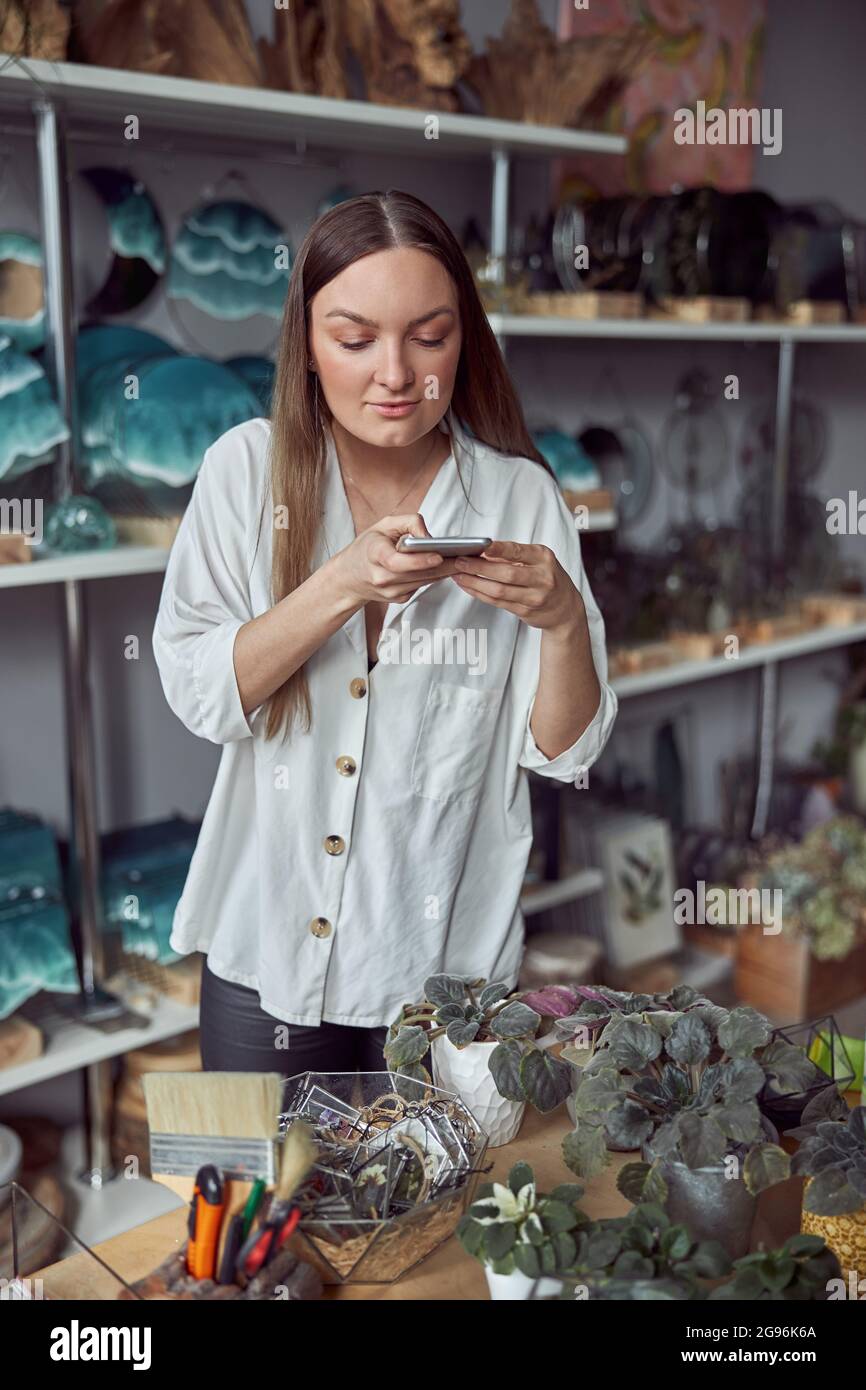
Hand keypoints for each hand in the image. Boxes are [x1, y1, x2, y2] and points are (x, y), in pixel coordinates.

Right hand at [332, 512, 462, 606]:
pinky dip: (434, 576)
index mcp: (374, 555)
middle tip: (467, 556)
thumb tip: (430, 536)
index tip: (438, 555)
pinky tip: (447, 567)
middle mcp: (381, 577)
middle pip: (417, 573)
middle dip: (444, 565)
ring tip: (463, 559)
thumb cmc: (367, 547)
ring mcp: (390, 592)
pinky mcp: (398, 599)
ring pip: (424, 581)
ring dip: (444, 571)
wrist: (348, 577)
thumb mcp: (383, 525)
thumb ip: (408, 522)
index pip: (397, 562)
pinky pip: (421, 586)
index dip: (419, 561)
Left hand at [452, 540, 584, 633]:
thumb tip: (482, 552)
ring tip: (458, 575)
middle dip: (478, 567)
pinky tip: (468, 586)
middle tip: (459, 561)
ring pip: (499, 591)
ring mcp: (534, 597)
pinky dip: (480, 593)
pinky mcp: (526, 611)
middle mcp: (542, 578)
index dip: (499, 549)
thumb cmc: (548, 578)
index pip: (518, 552)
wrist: (565, 608)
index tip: (481, 546)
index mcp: (544, 558)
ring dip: (474, 582)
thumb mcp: (538, 561)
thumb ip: (513, 556)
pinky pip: (497, 602)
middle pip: (506, 574)